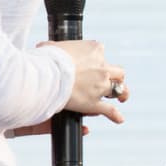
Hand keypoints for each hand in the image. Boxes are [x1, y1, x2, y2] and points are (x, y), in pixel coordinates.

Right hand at [5, 40, 127, 137]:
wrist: (49, 75)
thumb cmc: (49, 59)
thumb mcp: (52, 46)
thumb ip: (53, 47)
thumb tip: (44, 46)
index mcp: (94, 50)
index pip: (100, 52)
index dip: (96, 60)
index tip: (90, 64)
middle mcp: (102, 68)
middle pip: (117, 71)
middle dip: (115, 76)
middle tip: (110, 80)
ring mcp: (100, 86)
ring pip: (118, 89)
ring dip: (121, 93)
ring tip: (122, 97)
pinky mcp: (94, 103)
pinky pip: (109, 110)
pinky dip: (115, 115)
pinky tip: (119, 119)